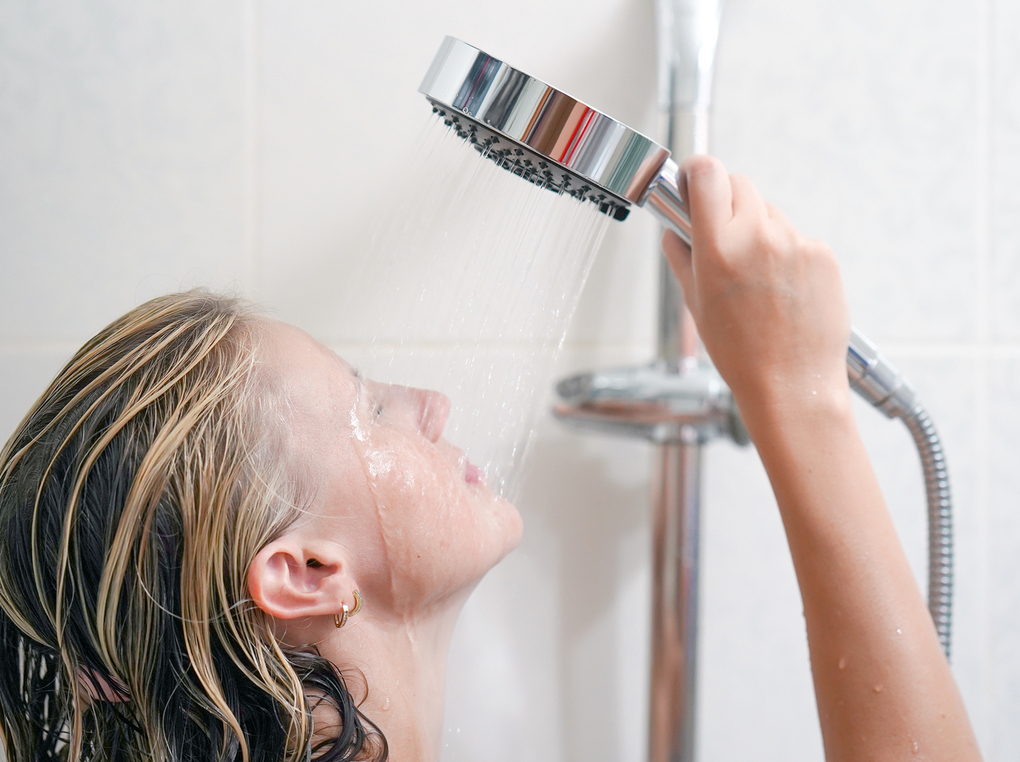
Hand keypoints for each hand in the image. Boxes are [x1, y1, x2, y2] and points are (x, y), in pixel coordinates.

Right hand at [662, 155, 851, 421]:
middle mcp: (759, 237)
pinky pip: (796, 239)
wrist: (792, 385)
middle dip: (727, 203)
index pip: (708, 173)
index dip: (697, 172)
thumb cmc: (741, 354)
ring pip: (769, 214)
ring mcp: (796, 242)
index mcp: (719, 248)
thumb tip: (675, 232)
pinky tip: (781, 291)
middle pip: (740, 185)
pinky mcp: (822, 254)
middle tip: (721, 236)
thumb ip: (682, 258)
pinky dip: (786, 254)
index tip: (693, 182)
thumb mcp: (696, 305)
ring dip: (758, 232)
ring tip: (756, 281)